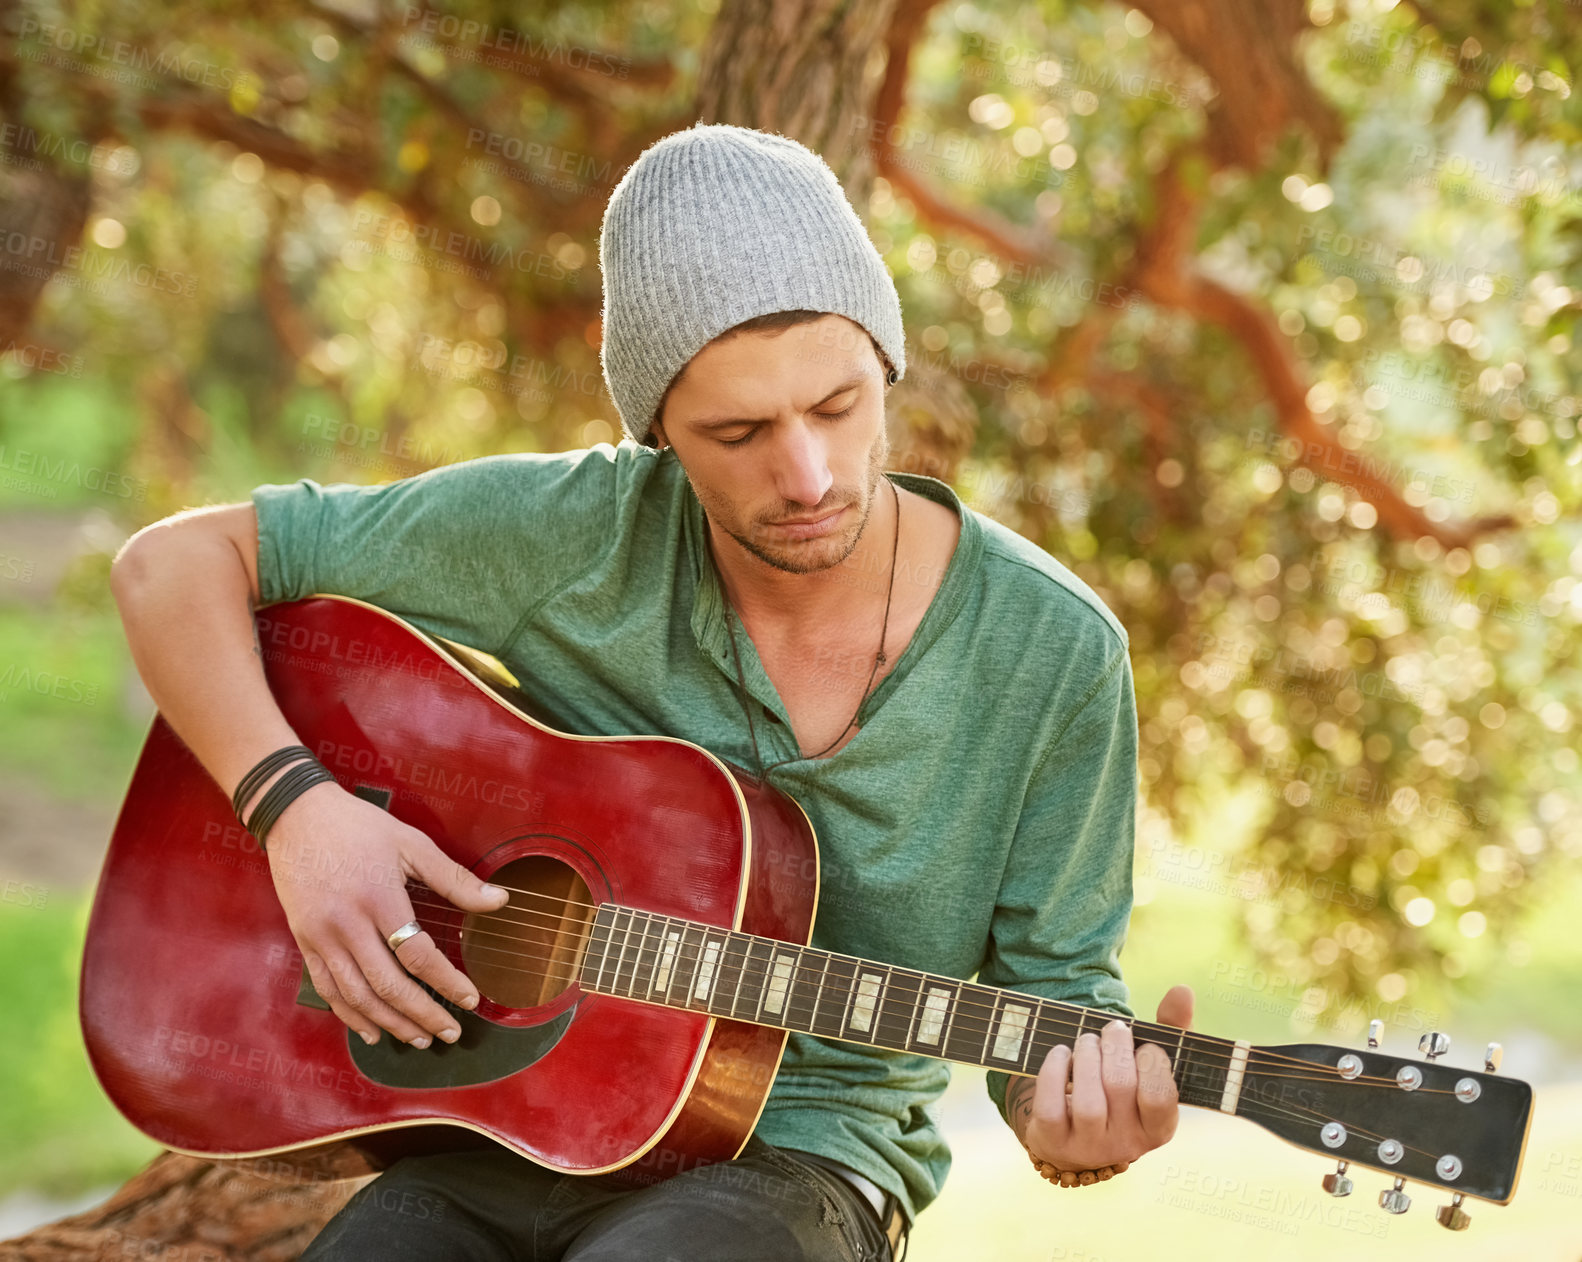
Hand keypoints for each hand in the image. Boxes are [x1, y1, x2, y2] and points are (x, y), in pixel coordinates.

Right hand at [264, 781, 509, 1047]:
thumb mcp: (412, 843)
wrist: (296, 816)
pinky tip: (373, 1031)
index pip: (417, 954)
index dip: (446, 982)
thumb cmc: (360, 827)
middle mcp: (346, 924)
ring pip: (357, 996)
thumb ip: (455, 878)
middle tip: (450, 1032)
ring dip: (390, 1023)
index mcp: (378, 898)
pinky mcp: (304, 942)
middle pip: (387, 985)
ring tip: (420, 1038)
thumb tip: (500, 901)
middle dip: (422, 1014)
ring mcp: (321, 937)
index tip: (471, 999)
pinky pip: (327, 990)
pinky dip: (351, 1016)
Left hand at [1012, 984, 1194, 1171]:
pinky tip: (1061, 1054)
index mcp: (1159, 1127)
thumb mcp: (1150, 1067)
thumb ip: (1171, 1030)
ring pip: (1088, 1102)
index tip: (1144, 1044)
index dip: (1152, 1062)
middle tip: (1113, 1029)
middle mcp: (1127, 1144)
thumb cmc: (1125, 1090)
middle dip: (1115, 1046)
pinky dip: (1053, 1072)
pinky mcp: (1055, 1141)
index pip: (1161, 1097)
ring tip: (1087, 1040)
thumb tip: (1183, 990)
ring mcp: (1089, 1146)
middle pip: (1121, 1088)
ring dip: (1086, 1056)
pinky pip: (1051, 1107)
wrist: (1077, 1135)